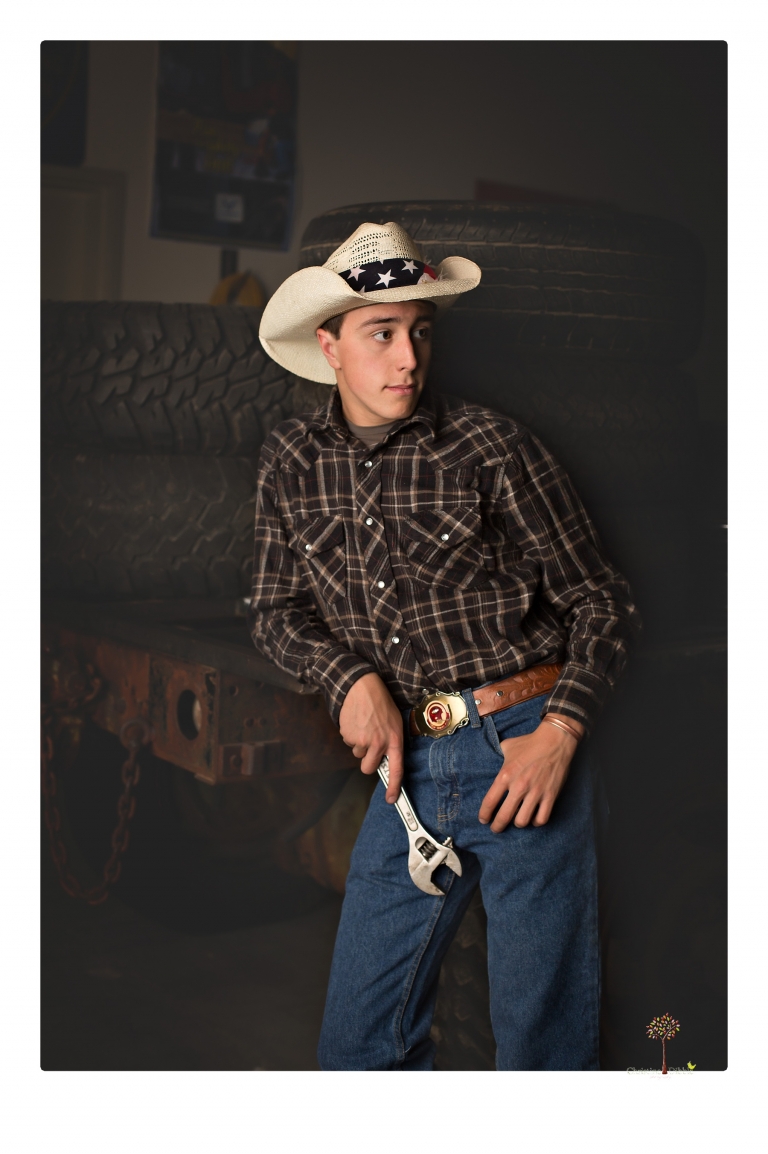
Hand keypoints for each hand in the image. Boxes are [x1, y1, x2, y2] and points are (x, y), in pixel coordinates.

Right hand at [339, 672, 403, 802]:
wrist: (361, 686)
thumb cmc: (380, 703)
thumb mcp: (394, 721)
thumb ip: (391, 741)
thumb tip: (387, 758)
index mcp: (394, 739)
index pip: (396, 769)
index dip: (394, 787)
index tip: (391, 799)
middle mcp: (378, 743)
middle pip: (368, 768)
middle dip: (367, 761)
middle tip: (369, 746)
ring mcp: (362, 740)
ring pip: (357, 754)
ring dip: (359, 744)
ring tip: (364, 725)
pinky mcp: (348, 735)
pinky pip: (348, 742)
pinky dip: (351, 734)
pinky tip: (356, 721)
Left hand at [478, 713, 583, 832]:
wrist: (554, 740)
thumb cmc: (529, 743)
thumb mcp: (507, 747)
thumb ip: (498, 757)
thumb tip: (493, 760)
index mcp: (505, 775)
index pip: (489, 802)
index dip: (484, 814)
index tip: (483, 819)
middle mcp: (519, 786)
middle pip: (504, 817)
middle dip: (497, 826)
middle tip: (496, 828)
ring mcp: (536, 792)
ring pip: (522, 821)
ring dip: (517, 823)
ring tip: (516, 820)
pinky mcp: (550, 796)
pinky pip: (541, 818)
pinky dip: (536, 822)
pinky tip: (533, 818)